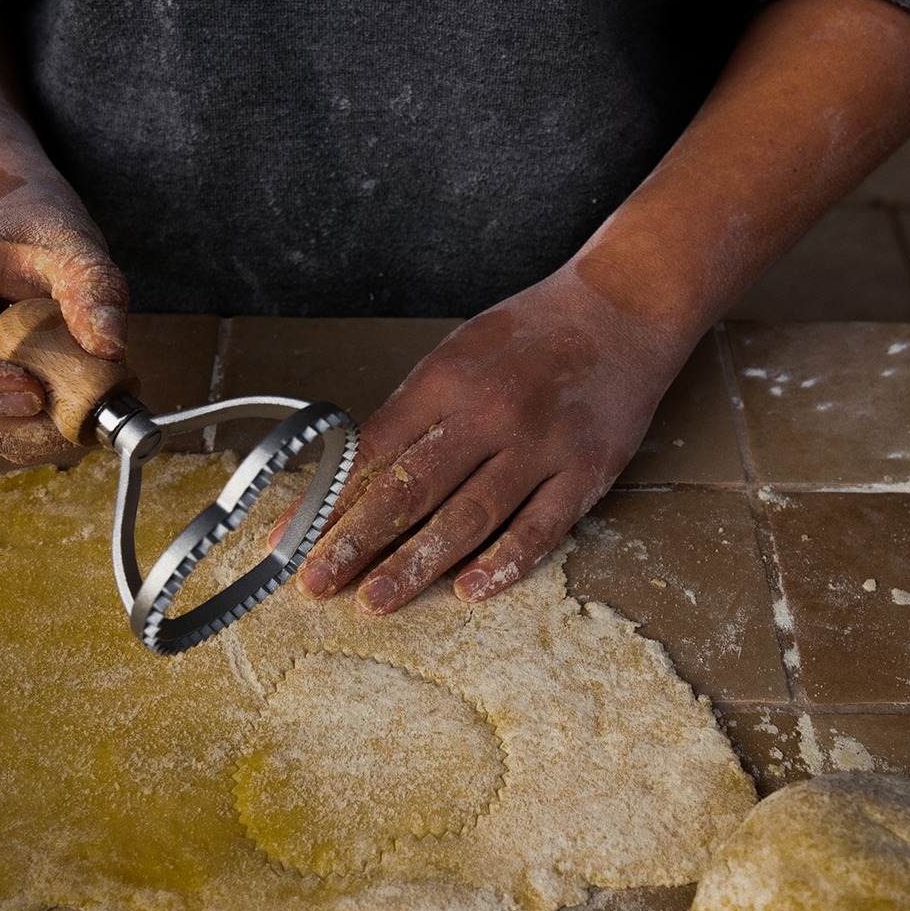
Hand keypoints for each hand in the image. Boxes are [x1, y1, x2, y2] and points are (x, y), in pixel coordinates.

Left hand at [282, 267, 692, 613]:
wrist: (621, 310)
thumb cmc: (528, 336)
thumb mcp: (456, 355)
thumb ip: (412, 414)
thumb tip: (352, 476)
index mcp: (446, 380)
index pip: (373, 452)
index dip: (327, 501)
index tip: (288, 539)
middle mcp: (490, 412)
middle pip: (412, 488)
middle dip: (356, 541)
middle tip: (316, 583)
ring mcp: (541, 444)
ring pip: (470, 515)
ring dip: (418, 563)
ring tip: (377, 600)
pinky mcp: (587, 470)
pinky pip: (541, 526)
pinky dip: (504, 561)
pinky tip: (470, 589)